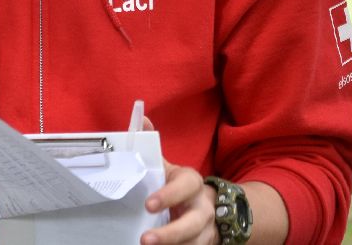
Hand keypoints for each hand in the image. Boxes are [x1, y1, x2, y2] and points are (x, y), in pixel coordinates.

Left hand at [138, 117, 217, 244]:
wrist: (211, 207)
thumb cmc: (179, 186)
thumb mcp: (169, 168)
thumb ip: (153, 147)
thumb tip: (140, 119)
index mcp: (192, 183)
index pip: (185, 186)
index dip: (169, 195)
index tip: (148, 204)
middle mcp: (203, 208)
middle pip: (192, 223)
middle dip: (170, 233)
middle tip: (145, 240)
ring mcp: (206, 230)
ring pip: (195, 242)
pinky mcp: (204, 244)